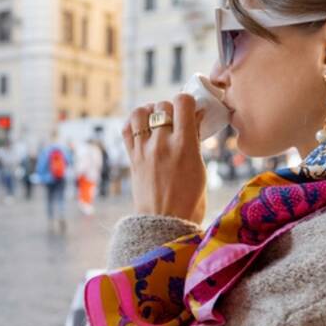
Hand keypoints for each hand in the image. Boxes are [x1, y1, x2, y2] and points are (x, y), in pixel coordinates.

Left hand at [122, 94, 207, 222]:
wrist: (164, 223)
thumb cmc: (190, 200)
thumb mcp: (200, 168)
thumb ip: (195, 140)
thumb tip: (197, 116)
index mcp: (184, 145)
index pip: (183, 102)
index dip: (188, 101)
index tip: (191, 110)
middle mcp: (161, 144)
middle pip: (162, 105)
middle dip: (170, 108)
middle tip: (175, 119)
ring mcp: (144, 150)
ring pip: (139, 112)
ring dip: (149, 112)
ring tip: (156, 120)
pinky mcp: (132, 158)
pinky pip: (126, 129)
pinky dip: (133, 123)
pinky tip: (142, 128)